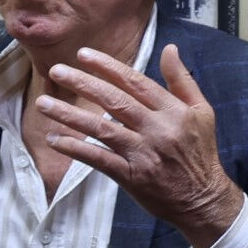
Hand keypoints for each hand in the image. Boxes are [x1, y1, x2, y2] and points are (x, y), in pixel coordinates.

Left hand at [33, 44, 243, 247]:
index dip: (108, 67)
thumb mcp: (202, 112)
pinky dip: (76, 148)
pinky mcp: (132, 176)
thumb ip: (183, 80)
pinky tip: (55, 139)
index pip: (136, 82)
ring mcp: (143, 153)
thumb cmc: (200, 153)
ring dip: (70, 115)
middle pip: (115, 101)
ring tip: (44, 104)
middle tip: (56, 71)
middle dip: (83, 84)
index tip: (83, 54)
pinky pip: (99, 159)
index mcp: (174, 111)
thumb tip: (170, 49)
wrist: (203, 199)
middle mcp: (158, 129)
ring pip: (101, 129)